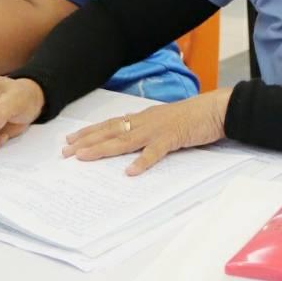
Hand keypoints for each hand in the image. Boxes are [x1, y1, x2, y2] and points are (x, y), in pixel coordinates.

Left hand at [60, 89, 232, 174]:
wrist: (216, 108)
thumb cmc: (194, 116)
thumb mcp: (166, 121)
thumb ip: (150, 130)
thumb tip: (134, 143)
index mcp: (144, 117)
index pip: (110, 124)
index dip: (90, 131)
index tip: (71, 139)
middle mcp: (145, 121)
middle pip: (110, 131)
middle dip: (86, 141)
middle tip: (65, 152)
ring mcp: (157, 129)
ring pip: (124, 140)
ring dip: (102, 149)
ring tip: (83, 157)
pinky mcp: (173, 138)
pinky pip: (154, 152)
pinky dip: (142, 162)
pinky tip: (130, 172)